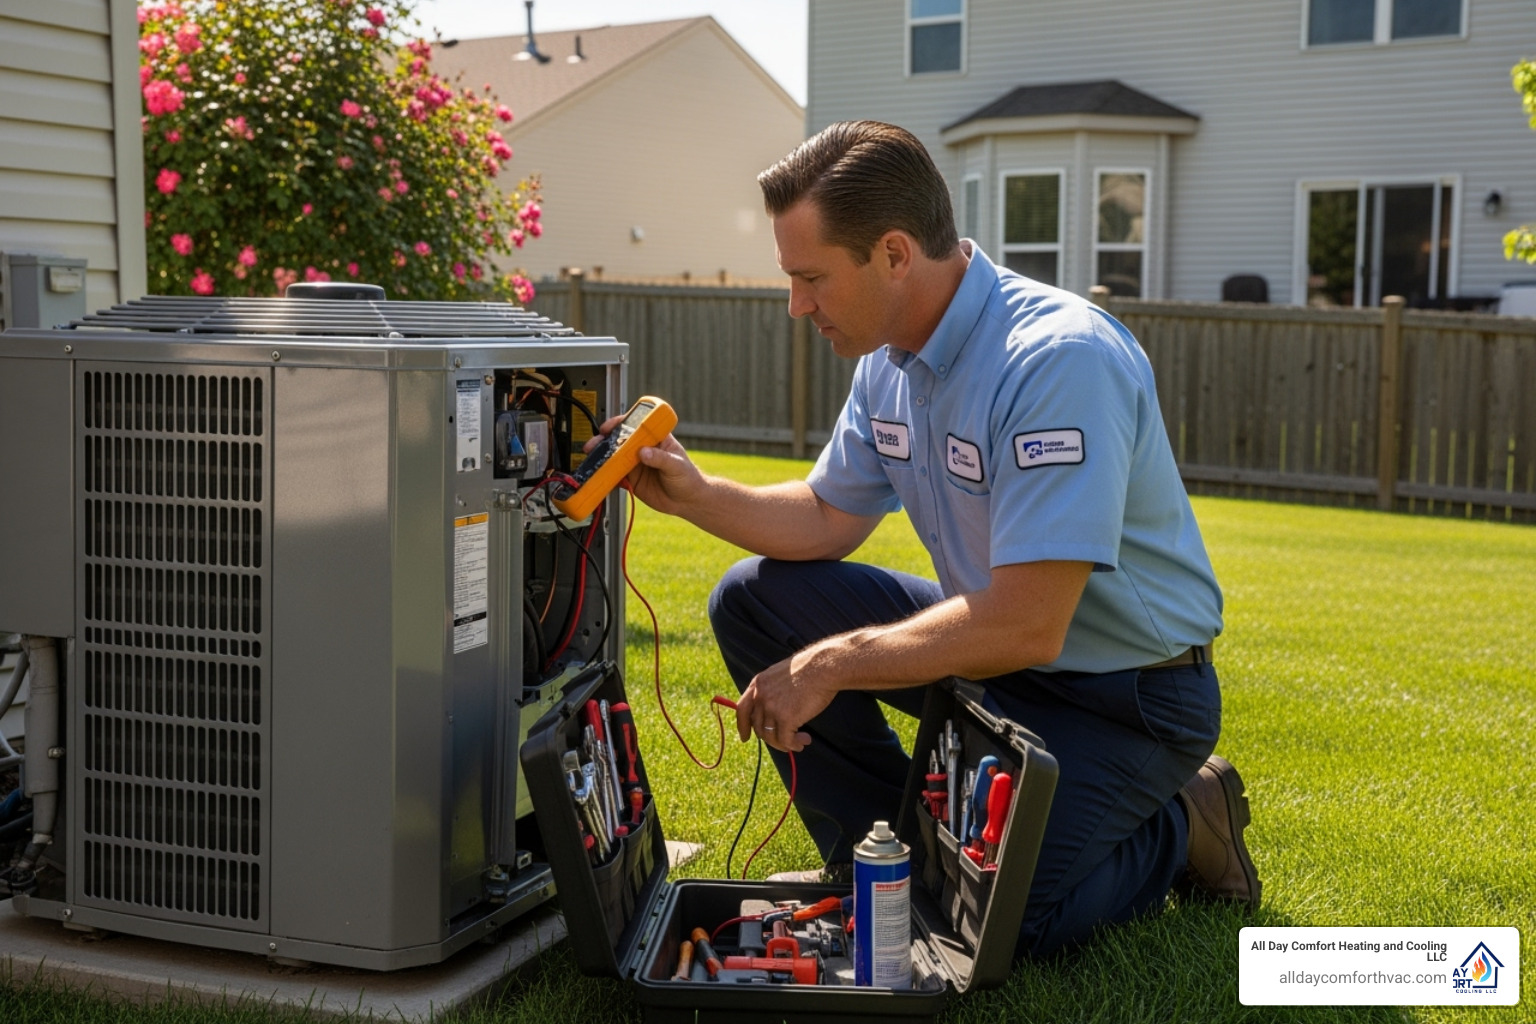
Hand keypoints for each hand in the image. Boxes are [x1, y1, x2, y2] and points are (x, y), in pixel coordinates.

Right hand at [586, 415, 700, 514]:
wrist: (688, 501)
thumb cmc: (688, 478)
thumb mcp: (677, 465)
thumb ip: (661, 458)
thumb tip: (644, 452)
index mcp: (655, 438)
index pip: (636, 425)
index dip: (621, 423)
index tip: (610, 427)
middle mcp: (643, 449)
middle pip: (620, 441)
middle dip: (604, 441)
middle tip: (595, 445)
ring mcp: (636, 464)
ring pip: (614, 458)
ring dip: (602, 458)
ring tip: (593, 461)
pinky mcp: (632, 480)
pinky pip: (615, 476)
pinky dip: (606, 477)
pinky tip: (600, 478)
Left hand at [733, 645, 836, 752]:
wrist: (823, 668)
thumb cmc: (809, 670)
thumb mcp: (781, 675)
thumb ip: (771, 690)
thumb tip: (773, 711)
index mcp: (758, 684)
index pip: (742, 709)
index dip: (742, 726)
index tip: (745, 737)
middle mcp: (760, 696)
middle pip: (758, 727)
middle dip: (770, 738)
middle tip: (786, 741)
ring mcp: (771, 708)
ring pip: (771, 737)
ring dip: (785, 743)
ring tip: (800, 742)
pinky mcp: (785, 718)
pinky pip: (786, 740)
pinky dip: (794, 744)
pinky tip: (805, 740)